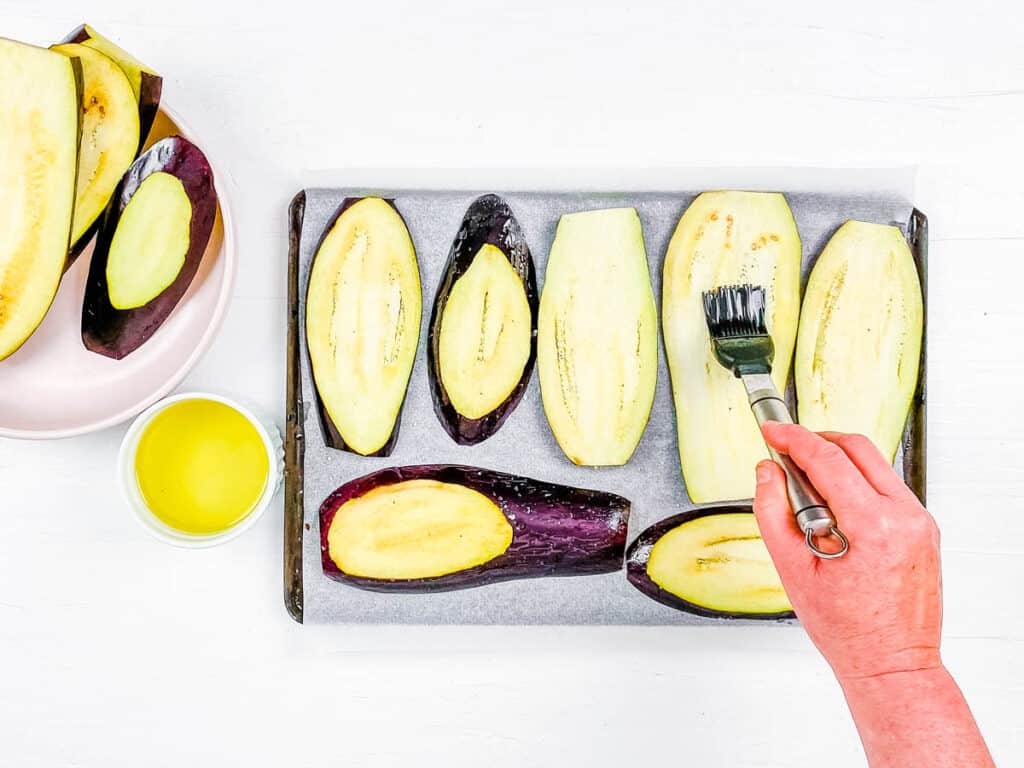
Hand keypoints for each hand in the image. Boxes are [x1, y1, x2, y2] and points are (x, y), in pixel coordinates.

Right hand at [754, 422, 942, 681]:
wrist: (892, 663)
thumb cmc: (847, 630)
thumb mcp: (792, 570)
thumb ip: (772, 512)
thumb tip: (766, 473)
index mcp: (874, 526)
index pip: (828, 459)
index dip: (793, 438)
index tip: (772, 431)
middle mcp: (905, 517)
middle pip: (857, 449)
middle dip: (818, 441)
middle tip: (786, 450)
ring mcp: (920, 522)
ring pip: (875, 465)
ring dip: (838, 462)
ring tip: (806, 487)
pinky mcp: (924, 530)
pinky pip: (887, 488)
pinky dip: (857, 484)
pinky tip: (834, 507)